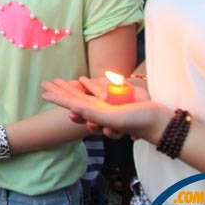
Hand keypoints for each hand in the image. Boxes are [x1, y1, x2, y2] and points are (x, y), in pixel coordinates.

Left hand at [40, 76, 166, 141]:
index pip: (72, 104)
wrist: (160, 122)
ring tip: (60, 82)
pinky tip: (84, 82)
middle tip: (45, 84)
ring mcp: (108, 106)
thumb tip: (72, 110)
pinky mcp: (119, 101)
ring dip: (72, 88)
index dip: (58, 97)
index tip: (43, 92)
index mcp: (96, 114)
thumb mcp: (115, 119)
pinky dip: (90, 86)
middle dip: (60, 91)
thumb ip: (94, 115)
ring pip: (85, 95)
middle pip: (75, 99)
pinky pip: (100, 93)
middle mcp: (100, 110)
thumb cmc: (139, 122)